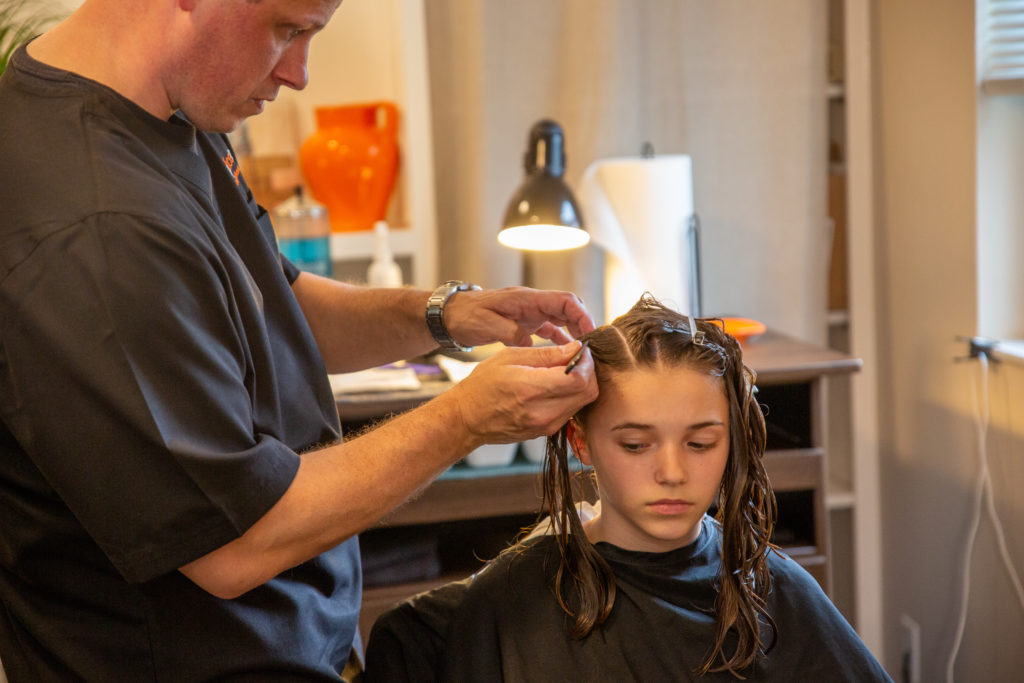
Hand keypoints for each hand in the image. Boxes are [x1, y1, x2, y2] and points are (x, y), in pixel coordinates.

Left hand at [443, 287, 594, 347]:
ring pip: (561, 317)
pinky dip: (560, 337)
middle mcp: (531, 303)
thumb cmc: (465, 316)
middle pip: (568, 307)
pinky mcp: (524, 322)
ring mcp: (529, 312)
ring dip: (574, 331)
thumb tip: (529, 343)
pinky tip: (566, 352)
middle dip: (583, 323)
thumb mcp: (485, 324)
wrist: (449, 315)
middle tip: (591, 345)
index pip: (564, 300)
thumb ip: (509, 332)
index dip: (581, 314)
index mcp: (526, 299)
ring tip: (583, 350)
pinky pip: (549, 328)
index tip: (590, 333)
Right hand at [448, 341, 597, 443]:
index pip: (580, 379)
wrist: (467, 418)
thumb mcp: (510, 357)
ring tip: (564, 371)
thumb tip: (576, 349)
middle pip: (588, 393)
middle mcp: (543, 412)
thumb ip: (547, 354)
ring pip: (583, 403)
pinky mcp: (546, 432)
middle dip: (588, 373)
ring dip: (580, 385)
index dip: (587, 362)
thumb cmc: (483, 384)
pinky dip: (570, 396)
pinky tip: (555, 386)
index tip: (580, 351)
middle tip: (576, 360)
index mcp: (532, 389)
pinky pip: (570, 411)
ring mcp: (546, 426)